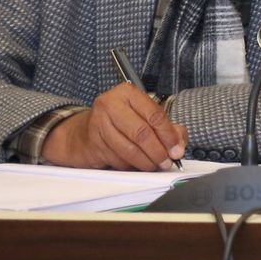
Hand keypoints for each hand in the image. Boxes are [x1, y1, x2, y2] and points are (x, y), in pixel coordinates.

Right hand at [43, 83, 187, 170]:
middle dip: (158, 151)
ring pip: (129, 149)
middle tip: (167, 162)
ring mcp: (98, 125)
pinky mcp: (93, 144)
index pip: (154, 115)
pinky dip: (131, 165)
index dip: (168, 135)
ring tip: (155, 166)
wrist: (82, 133)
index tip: (177, 149)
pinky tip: (137, 165)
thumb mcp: (145, 116)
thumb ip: (168, 127)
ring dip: (146, 162)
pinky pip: (118, 159)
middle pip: (142, 133)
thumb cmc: (121, 122)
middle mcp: (110, 105)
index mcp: (127, 93)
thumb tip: (178, 146)